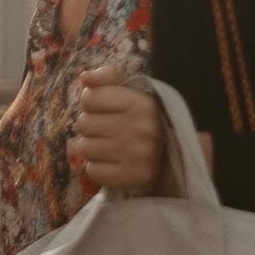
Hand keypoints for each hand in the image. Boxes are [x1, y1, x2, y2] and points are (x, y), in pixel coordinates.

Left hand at [69, 67, 172, 194]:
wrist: (171, 160)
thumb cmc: (143, 122)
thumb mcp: (132, 93)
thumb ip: (108, 78)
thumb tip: (85, 77)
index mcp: (143, 103)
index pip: (90, 98)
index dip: (92, 104)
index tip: (104, 110)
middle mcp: (142, 128)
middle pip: (83, 123)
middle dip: (90, 127)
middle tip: (105, 131)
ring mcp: (138, 155)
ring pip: (85, 147)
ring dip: (91, 148)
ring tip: (106, 147)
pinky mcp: (132, 178)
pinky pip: (92, 170)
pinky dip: (96, 168)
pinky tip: (110, 163)